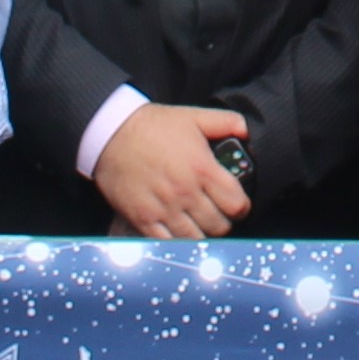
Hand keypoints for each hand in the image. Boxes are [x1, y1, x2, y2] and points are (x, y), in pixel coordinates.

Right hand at [93, 107, 254, 242]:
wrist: (111, 133)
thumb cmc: (153, 125)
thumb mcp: (193, 116)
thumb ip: (226, 122)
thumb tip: (247, 133)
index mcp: (203, 169)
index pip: (237, 204)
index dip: (241, 207)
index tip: (237, 205)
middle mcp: (186, 192)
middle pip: (219, 226)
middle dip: (223, 222)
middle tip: (217, 214)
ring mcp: (164, 208)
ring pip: (196, 239)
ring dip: (201, 234)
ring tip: (198, 224)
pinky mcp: (143, 218)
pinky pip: (167, 243)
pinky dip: (176, 242)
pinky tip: (178, 232)